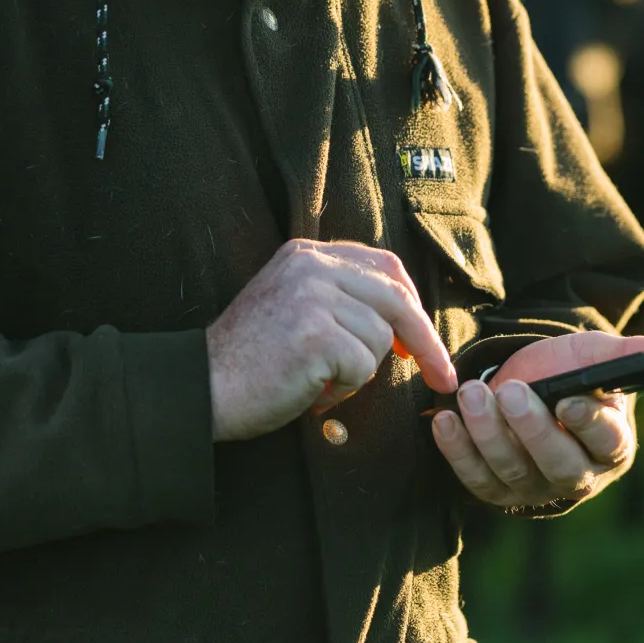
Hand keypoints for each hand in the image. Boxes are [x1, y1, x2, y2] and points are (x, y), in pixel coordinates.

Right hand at [206, 239, 457, 441]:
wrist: (203, 385)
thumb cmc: (250, 359)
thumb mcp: (293, 305)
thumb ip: (337, 297)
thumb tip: (403, 326)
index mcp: (306, 252)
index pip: (384, 265)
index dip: (412, 303)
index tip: (424, 340)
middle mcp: (310, 264)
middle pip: (396, 297)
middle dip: (425, 341)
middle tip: (441, 377)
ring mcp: (312, 295)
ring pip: (380, 338)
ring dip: (360, 371)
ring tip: (320, 381)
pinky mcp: (315, 332)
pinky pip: (363, 366)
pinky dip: (346, 388)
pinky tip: (313, 390)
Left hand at [430, 333, 643, 510]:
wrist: (528, 383)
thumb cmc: (570, 371)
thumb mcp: (599, 355)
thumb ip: (634, 353)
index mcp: (612, 444)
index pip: (606, 442)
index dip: (588, 423)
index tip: (568, 399)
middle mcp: (577, 474)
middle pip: (558, 464)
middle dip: (531, 428)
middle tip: (509, 391)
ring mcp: (535, 485)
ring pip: (513, 471)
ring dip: (487, 432)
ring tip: (471, 393)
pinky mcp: (496, 487)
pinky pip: (476, 478)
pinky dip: (457, 451)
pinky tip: (444, 420)